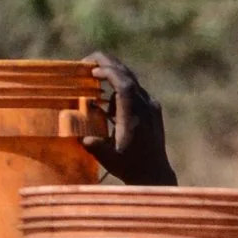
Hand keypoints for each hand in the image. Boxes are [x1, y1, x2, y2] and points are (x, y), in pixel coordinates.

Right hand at [81, 52, 176, 185]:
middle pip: (128, 75)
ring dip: (113, 73)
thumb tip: (83, 138)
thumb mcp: (109, 159)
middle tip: (88, 62)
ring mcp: (152, 107)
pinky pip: (136, 90)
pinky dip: (121, 86)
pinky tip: (109, 97)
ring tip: (94, 76)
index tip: (91, 71)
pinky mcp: (153, 110)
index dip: (108, 72)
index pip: (124, 84)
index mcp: (134, 117)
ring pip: (132, 80)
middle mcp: (146, 108)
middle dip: (108, 64)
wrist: (154, 175)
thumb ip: (96, 147)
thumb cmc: (130, 168)